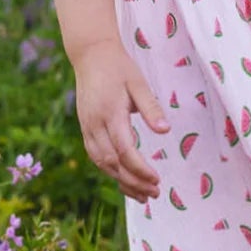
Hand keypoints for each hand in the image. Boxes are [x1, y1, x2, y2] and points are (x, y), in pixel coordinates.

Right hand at [72, 41, 167, 202]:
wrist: (91, 55)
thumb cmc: (119, 68)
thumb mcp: (139, 83)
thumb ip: (151, 107)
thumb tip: (165, 131)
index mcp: (110, 112)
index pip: (124, 150)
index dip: (140, 169)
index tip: (157, 180)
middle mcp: (95, 124)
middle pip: (112, 162)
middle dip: (132, 181)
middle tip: (154, 193)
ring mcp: (87, 128)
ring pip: (101, 163)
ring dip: (121, 181)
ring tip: (143, 195)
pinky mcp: (85, 129)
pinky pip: (96, 156)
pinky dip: (111, 171)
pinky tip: (125, 180)